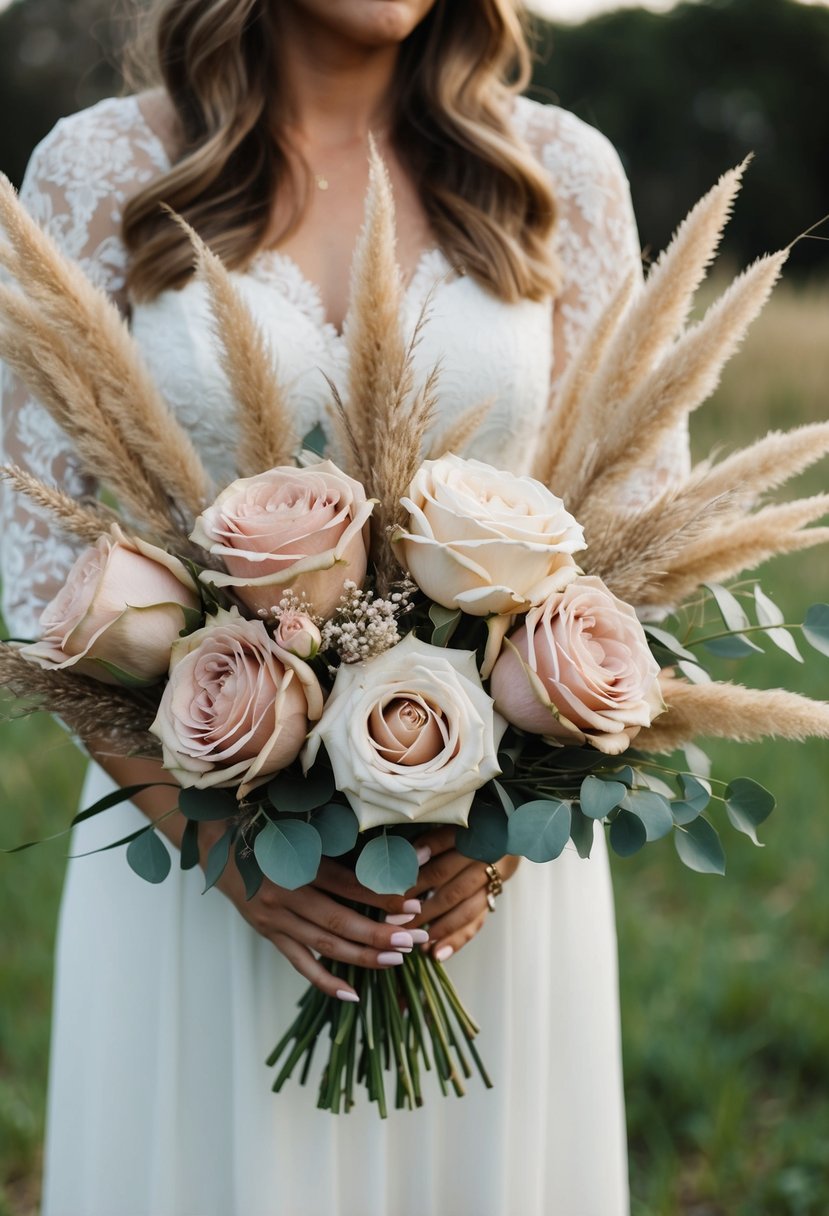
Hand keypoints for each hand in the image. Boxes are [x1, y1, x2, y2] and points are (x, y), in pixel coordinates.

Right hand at [199, 821, 428, 1001]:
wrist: (215, 841)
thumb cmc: (265, 827)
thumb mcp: (297, 827)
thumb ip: (334, 842)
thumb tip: (381, 851)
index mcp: (296, 862)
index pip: (347, 885)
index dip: (381, 896)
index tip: (413, 904)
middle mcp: (285, 894)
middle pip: (339, 920)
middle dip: (380, 933)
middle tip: (413, 940)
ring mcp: (275, 918)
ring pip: (324, 944)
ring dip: (362, 956)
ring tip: (395, 961)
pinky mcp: (269, 933)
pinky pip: (300, 963)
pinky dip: (325, 980)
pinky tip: (352, 994)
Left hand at [402, 827, 519, 961]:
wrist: (511, 829)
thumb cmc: (469, 824)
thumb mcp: (452, 820)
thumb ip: (428, 835)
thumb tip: (395, 853)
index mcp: (472, 829)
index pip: (442, 844)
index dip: (418, 860)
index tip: (395, 878)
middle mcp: (485, 854)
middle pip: (449, 881)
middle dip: (419, 902)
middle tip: (393, 919)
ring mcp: (492, 878)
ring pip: (463, 906)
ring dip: (436, 926)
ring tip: (411, 939)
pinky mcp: (494, 895)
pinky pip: (476, 921)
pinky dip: (456, 940)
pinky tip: (435, 954)